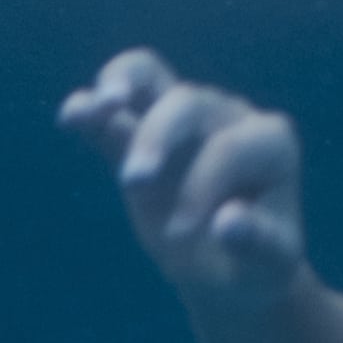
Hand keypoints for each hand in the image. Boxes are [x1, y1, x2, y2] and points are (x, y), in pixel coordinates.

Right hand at [58, 49, 307, 308]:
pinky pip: (115, 109)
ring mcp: (184, 118)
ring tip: (100, 105)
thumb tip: (228, 223)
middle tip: (135, 184)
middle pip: (188, 101)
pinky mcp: (142, 131)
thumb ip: (258, 243)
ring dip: (121, 85)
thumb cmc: (257, 263)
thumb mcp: (270, 266)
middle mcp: (229, 115)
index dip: (202, 187)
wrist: (229, 265)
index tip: (181, 238)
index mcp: (270, 141)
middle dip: (158, 137)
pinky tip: (71, 116)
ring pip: (149, 77)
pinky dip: (92, 108)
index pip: (229, 147)